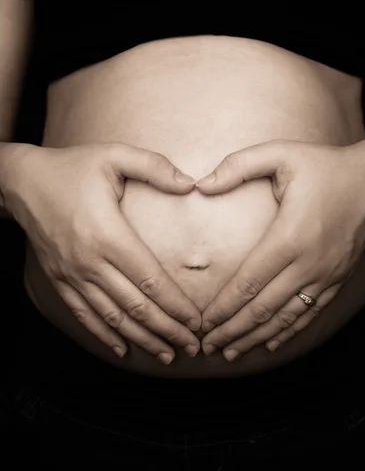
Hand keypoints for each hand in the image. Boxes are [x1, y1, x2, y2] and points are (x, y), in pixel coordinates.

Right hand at [4, 142, 200, 363]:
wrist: (21, 182)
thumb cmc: (73, 167)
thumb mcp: (114, 155)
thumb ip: (154, 167)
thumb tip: (191, 184)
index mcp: (108, 233)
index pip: (150, 279)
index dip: (176, 305)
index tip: (197, 322)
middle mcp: (90, 261)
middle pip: (135, 306)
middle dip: (167, 330)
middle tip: (192, 347)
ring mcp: (72, 274)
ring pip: (112, 317)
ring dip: (142, 339)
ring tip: (166, 355)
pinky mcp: (59, 280)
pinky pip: (84, 315)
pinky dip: (105, 335)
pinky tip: (122, 349)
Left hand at [196, 138, 364, 360]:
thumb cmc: (324, 165)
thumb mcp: (281, 154)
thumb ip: (237, 166)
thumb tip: (200, 184)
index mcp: (290, 236)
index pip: (249, 282)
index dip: (224, 307)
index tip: (203, 322)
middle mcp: (308, 263)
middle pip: (264, 308)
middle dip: (232, 330)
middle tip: (207, 346)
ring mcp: (325, 275)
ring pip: (286, 318)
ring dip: (256, 338)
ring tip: (231, 353)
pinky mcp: (337, 279)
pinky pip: (310, 313)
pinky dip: (288, 331)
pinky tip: (270, 343)